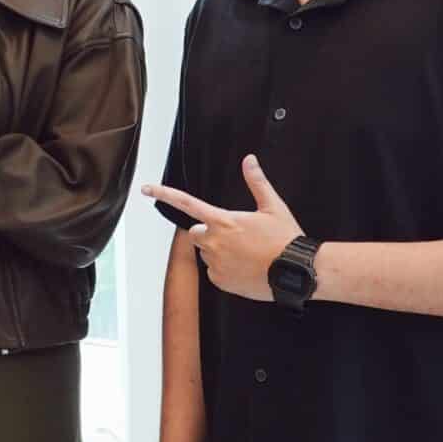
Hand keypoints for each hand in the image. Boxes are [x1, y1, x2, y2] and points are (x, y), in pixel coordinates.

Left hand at [142, 155, 300, 300]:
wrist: (296, 271)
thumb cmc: (286, 239)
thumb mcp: (273, 207)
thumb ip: (257, 182)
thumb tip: (249, 160)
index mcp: (223, 221)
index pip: (186, 203)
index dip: (164, 194)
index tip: (146, 188)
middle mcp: (214, 241)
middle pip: (197, 233)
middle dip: (209, 233)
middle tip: (237, 236)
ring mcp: (215, 263)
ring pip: (207, 253)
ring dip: (219, 252)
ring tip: (247, 253)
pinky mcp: (220, 281)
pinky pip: (215, 273)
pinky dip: (226, 270)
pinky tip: (246, 268)